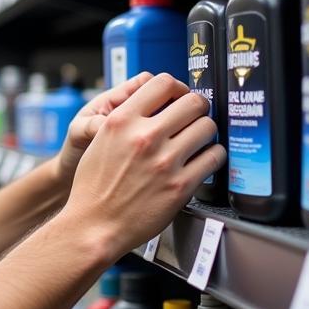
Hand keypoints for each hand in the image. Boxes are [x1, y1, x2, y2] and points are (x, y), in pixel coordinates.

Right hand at [61, 73, 222, 257]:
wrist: (94, 225)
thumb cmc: (94, 188)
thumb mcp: (100, 141)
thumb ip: (126, 120)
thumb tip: (152, 106)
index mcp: (122, 121)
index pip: (163, 82)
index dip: (178, 88)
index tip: (180, 97)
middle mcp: (144, 136)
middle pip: (193, 101)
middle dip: (197, 108)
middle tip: (195, 118)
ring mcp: (165, 161)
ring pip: (207, 127)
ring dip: (206, 132)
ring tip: (199, 140)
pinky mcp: (181, 185)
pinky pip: (214, 157)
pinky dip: (213, 156)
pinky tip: (203, 160)